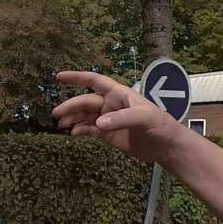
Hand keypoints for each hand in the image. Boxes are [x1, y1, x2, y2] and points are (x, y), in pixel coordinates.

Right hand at [52, 71, 184, 162]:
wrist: (166, 147)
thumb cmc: (159, 125)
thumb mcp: (144, 118)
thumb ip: (121, 118)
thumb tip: (98, 123)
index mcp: (118, 94)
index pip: (94, 81)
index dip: (77, 78)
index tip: (59, 77)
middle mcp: (111, 104)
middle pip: (85, 102)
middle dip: (70, 106)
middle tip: (56, 114)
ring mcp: (109, 120)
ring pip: (85, 116)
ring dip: (72, 119)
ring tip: (61, 125)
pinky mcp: (109, 135)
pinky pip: (90, 130)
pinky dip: (80, 130)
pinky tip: (73, 133)